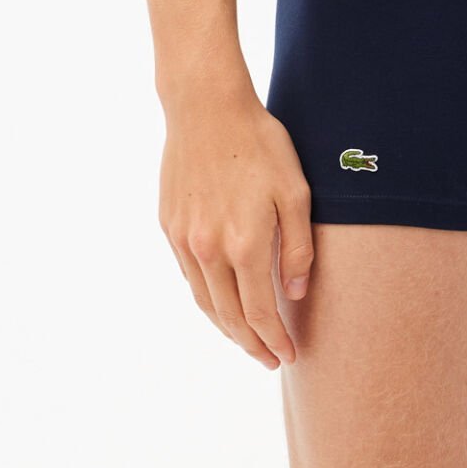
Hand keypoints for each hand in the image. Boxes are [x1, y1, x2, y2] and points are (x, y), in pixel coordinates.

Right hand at [158, 89, 313, 367]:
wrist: (205, 107)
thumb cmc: (260, 144)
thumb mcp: (295, 194)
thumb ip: (297, 249)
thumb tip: (293, 294)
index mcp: (244, 244)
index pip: (260, 313)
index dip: (275, 340)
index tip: (289, 356)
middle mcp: (208, 249)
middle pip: (229, 317)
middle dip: (252, 345)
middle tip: (271, 360)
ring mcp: (184, 239)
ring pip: (205, 302)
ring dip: (227, 329)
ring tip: (248, 342)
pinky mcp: (169, 226)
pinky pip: (190, 277)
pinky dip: (208, 299)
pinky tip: (223, 305)